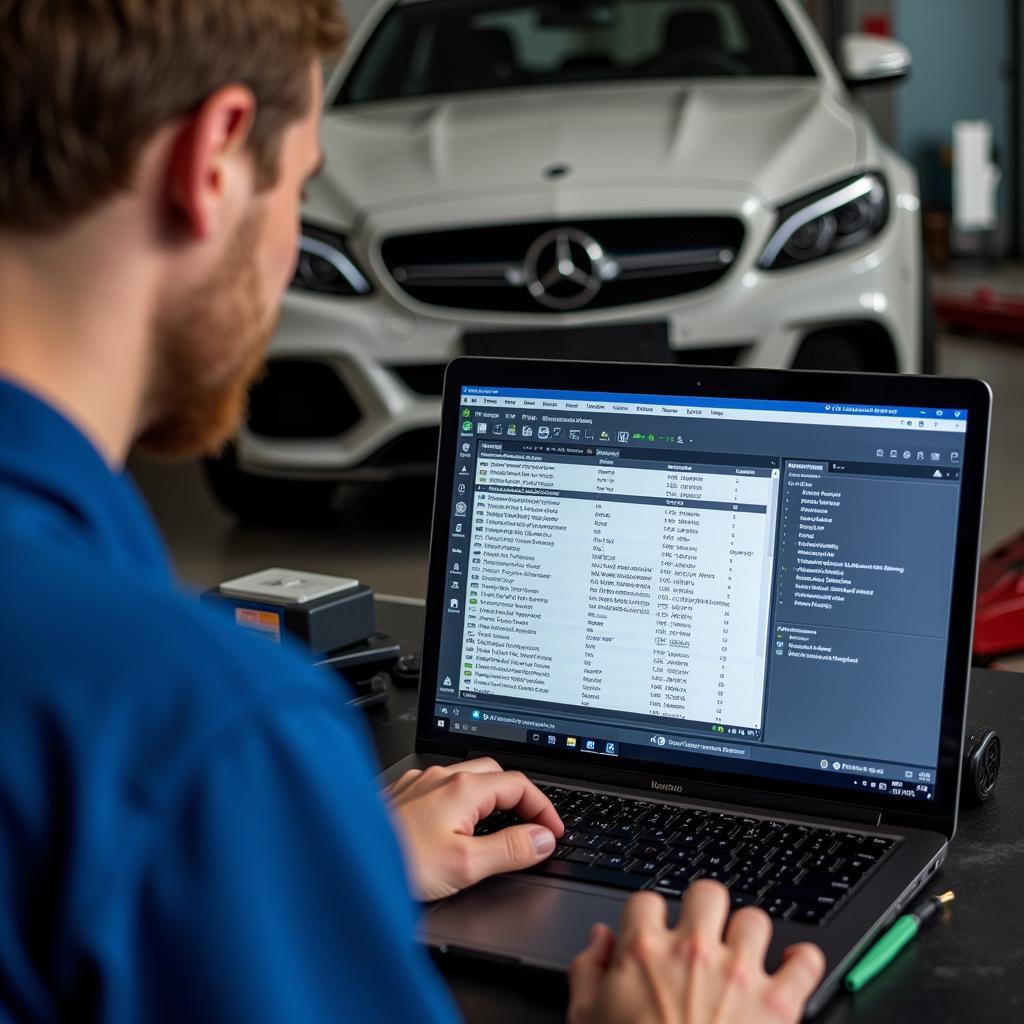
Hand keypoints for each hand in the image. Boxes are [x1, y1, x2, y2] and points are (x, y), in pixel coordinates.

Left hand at [386, 758, 564, 901]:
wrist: (345, 863)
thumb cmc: (398, 864)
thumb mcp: (466, 865)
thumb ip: (511, 849)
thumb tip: (543, 839)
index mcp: (462, 787)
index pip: (519, 784)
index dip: (544, 808)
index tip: (553, 831)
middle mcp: (441, 777)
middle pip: (495, 773)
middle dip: (519, 796)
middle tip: (531, 826)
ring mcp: (419, 783)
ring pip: (467, 778)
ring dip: (489, 797)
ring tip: (498, 825)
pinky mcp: (402, 795)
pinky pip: (441, 788)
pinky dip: (461, 801)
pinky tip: (454, 824)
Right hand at [568, 880, 825, 1023]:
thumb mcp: (584, 1019)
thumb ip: (586, 970)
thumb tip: (599, 940)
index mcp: (644, 952)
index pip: (646, 900)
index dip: (648, 916)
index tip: (652, 932)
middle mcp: (693, 953)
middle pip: (707, 893)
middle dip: (705, 910)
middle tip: (702, 934)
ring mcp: (739, 975)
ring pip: (754, 919)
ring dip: (749, 937)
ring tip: (743, 956)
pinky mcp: (778, 1005)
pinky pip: (805, 962)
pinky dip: (803, 963)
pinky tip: (792, 968)